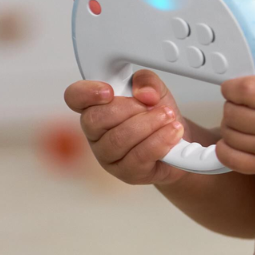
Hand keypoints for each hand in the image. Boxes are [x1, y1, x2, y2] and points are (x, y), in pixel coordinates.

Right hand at [64, 70, 190, 185]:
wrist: (179, 143)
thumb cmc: (158, 116)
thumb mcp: (156, 90)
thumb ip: (147, 81)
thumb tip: (143, 91)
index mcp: (97, 107)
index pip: (75, 97)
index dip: (86, 93)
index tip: (109, 91)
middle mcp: (97, 133)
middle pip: (95, 119)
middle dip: (130, 108)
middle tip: (152, 105)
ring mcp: (109, 156)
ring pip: (118, 139)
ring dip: (149, 124)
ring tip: (168, 117)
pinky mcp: (127, 173)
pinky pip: (138, 157)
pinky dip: (160, 141)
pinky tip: (172, 132)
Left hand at [216, 62, 254, 186]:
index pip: (244, 89)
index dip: (231, 86)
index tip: (232, 86)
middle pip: (233, 113)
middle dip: (230, 105)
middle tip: (238, 103)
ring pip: (232, 137)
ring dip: (229, 126)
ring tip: (239, 121)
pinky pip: (236, 162)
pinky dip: (226, 151)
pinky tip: (232, 143)